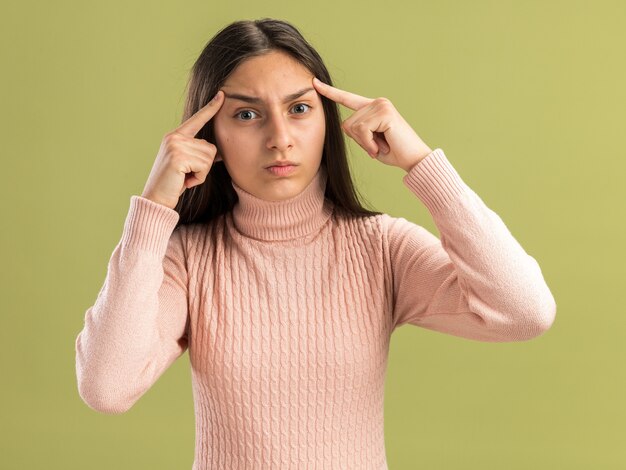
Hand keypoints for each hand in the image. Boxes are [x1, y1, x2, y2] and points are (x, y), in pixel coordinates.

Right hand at [141, 90, 224, 209]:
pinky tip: (184, 181)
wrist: (156, 198)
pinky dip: (198, 179)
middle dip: (204, 166)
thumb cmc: (173, 183)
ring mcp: (175, 145)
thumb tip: (219, 152)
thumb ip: (198, 154)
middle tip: (186, 174)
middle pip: (211, 147)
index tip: (221, 95)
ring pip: (209, 158)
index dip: (211, 108)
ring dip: (201, 173)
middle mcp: (174, 137)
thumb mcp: (187, 164)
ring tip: (184, 177)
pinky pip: (204, 167)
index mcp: (176, 136)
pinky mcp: (178, 157)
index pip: (197, 119)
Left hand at [312, 77, 432, 171]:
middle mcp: (377, 102)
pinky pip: (362, 131)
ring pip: (354, 128)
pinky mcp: (384, 113)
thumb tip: (346, 125)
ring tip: (381, 145)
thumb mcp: (369, 141)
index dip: (330, 92)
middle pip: (347, 123)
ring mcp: (381, 105)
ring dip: (365, 143)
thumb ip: (357, 131)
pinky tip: (382, 146)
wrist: (413, 159)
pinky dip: (369, 143)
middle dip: (359, 140)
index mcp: (372, 108)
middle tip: (377, 145)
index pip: (347, 98)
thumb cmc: (393, 152)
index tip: (314, 83)